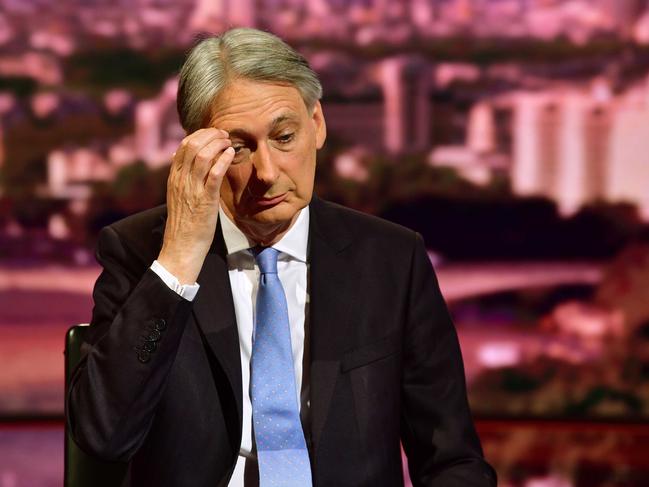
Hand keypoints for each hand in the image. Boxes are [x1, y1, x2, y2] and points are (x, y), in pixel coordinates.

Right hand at [157, 128, 234, 283]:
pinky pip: (213, 174)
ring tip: (229, 142)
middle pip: (192, 145)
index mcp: (174, 178)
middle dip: (210, 135)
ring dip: (218, 144)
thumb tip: (189, 163)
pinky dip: (222, 161)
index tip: (214, 134)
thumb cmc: (185, 224)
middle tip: (224, 134)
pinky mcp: (204, 200)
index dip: (200, 135)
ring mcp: (191, 190)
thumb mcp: (180, 197)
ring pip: (202, 156)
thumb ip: (184, 179)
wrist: (181, 247)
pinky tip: (231, 154)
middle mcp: (180, 180)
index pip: (184, 146)